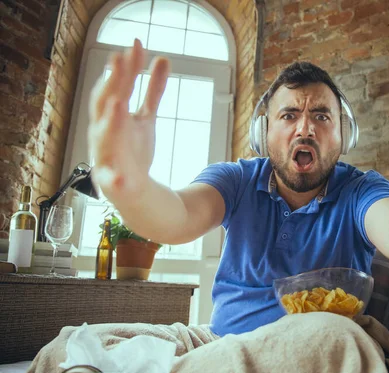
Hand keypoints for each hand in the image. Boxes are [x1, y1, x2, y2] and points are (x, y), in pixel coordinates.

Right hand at [88, 39, 169, 202]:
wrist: (131, 189)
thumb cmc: (133, 150)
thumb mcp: (146, 117)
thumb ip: (153, 90)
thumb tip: (162, 58)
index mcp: (111, 116)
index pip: (117, 86)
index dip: (125, 66)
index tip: (136, 45)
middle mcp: (104, 132)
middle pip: (105, 104)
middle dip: (113, 82)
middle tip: (121, 60)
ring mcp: (107, 156)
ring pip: (104, 137)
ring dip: (111, 121)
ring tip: (120, 104)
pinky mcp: (114, 182)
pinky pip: (112, 180)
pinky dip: (115, 179)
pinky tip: (122, 179)